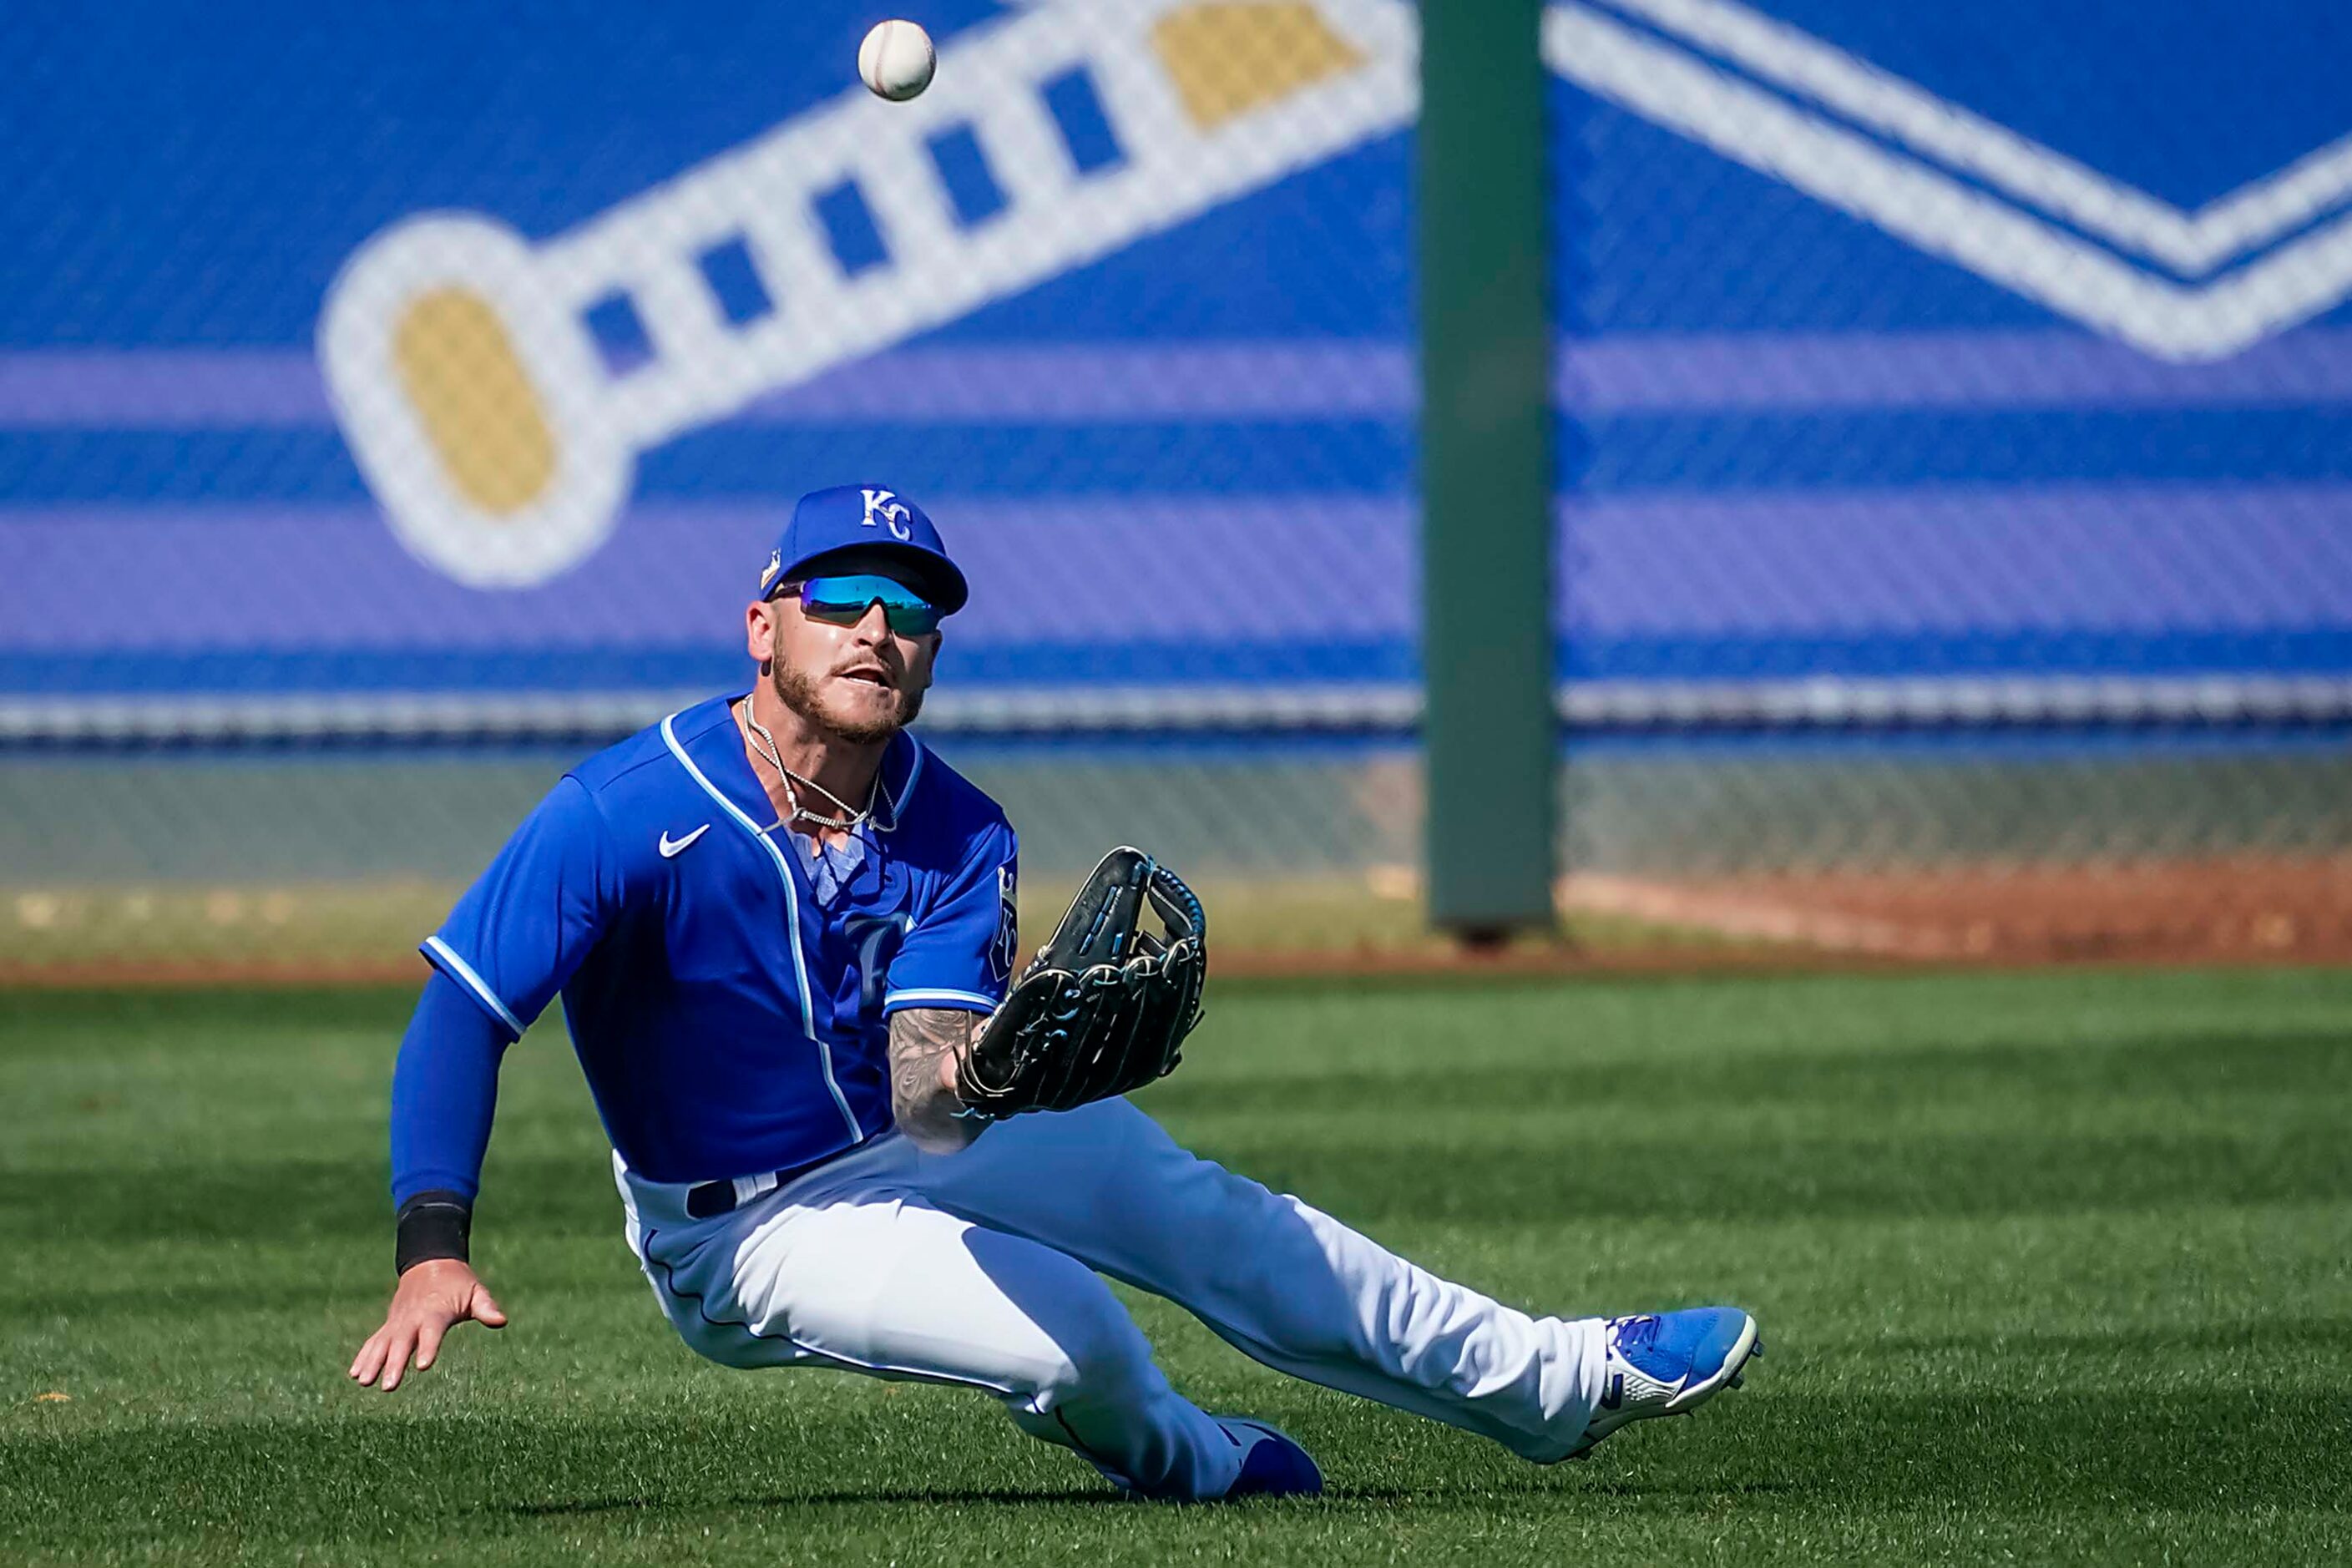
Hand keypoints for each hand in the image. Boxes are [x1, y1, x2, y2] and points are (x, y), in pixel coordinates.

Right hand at [348, 1259, 507, 1391]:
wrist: (430, 1262)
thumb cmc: (458, 1282)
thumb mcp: (475, 1291)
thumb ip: (486, 1307)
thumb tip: (501, 1321)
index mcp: (437, 1310)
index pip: (431, 1331)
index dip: (427, 1347)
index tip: (422, 1366)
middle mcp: (413, 1316)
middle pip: (402, 1341)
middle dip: (394, 1363)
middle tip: (388, 1386)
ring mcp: (398, 1320)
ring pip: (383, 1342)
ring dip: (373, 1362)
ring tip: (363, 1382)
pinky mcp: (390, 1324)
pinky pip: (374, 1340)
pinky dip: (364, 1355)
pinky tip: (355, 1374)